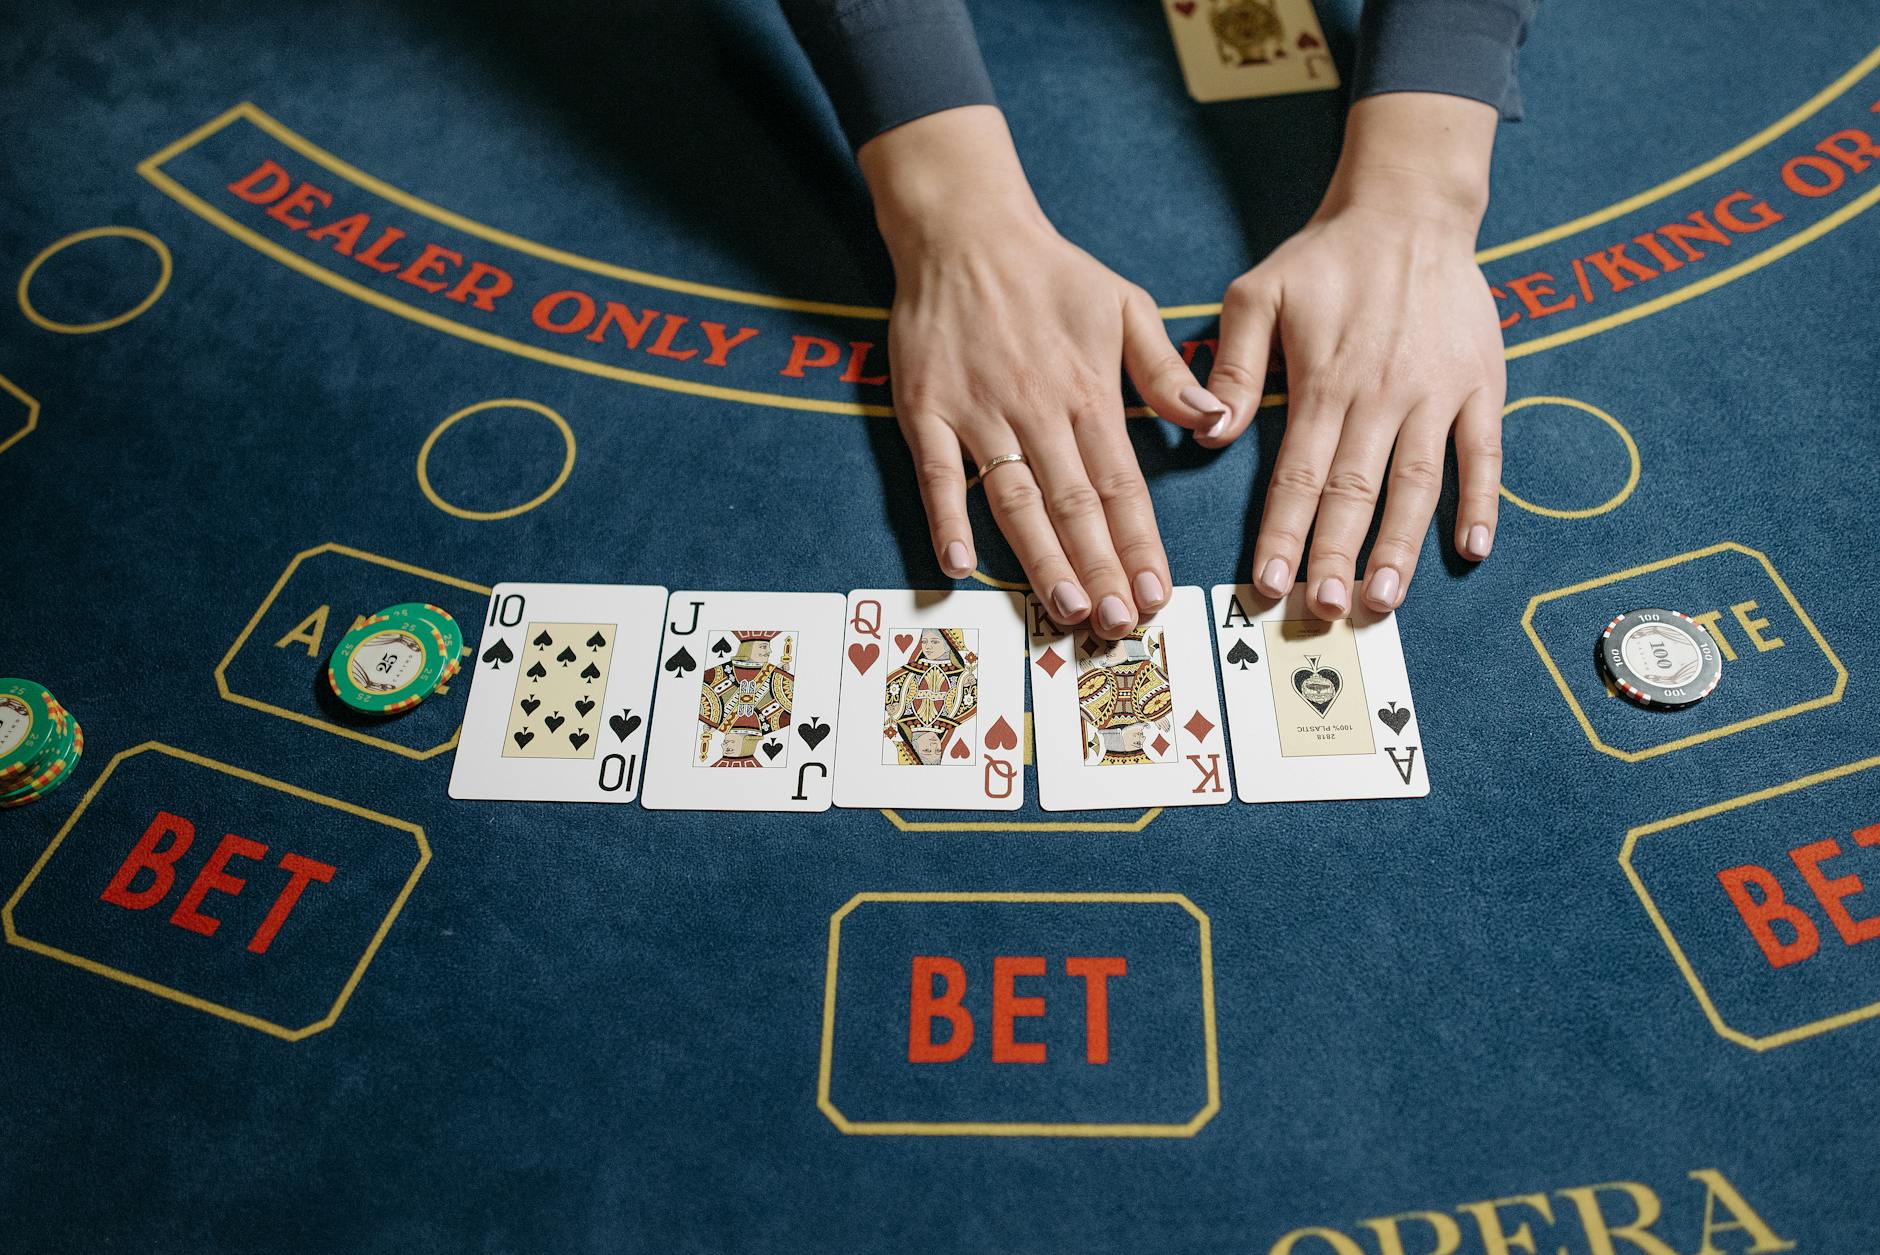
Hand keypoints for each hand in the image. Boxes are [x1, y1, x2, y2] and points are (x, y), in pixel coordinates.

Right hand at [860, 107, 1230, 636]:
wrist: (965, 229)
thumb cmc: (1051, 272)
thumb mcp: (1126, 306)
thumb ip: (1166, 373)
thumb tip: (1214, 424)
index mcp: (1089, 391)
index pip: (1123, 484)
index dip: (1140, 544)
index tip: (1158, 594)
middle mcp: (1037, 409)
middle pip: (1074, 504)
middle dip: (1101, 569)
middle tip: (1121, 625)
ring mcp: (978, 413)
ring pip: (1015, 499)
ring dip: (1041, 558)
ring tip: (1067, 609)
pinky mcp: (925, 411)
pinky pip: (937, 474)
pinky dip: (947, 518)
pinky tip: (960, 566)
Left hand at [1198, 93, 1506, 618]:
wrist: (1411, 208)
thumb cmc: (1325, 257)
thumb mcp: (1258, 292)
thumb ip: (1232, 364)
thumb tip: (1210, 433)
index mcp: (1323, 381)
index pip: (1297, 475)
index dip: (1284, 534)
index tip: (1269, 586)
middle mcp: (1382, 395)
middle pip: (1356, 492)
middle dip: (1337, 558)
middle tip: (1324, 613)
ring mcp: (1437, 393)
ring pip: (1418, 484)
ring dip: (1401, 547)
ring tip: (1385, 601)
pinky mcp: (1482, 384)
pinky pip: (1484, 453)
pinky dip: (1482, 502)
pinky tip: (1472, 550)